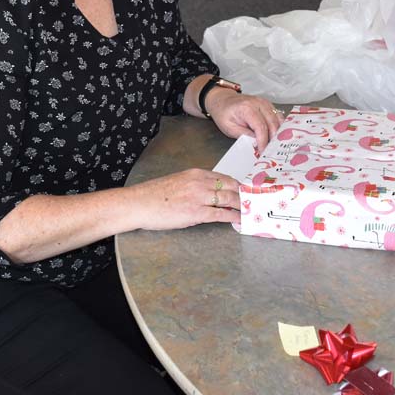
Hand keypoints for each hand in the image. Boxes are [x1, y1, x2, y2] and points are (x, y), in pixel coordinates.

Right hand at [126, 168, 240, 229]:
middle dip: (245, 196)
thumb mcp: (178, 182)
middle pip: (231, 187)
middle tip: (255, 202)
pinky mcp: (196, 213)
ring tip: (251, 212)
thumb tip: (210, 193)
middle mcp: (200, 182)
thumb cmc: (155, 195)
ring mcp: (199, 197)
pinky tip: (240, 221)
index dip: (239, 186)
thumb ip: (195, 185)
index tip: (247, 191)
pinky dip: (233, 217)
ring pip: (229, 200)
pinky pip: (221, 214)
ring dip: (242, 206)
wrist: (139, 203)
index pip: (225, 178)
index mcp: (196, 173)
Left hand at [205, 89, 282, 151]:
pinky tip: (276, 136)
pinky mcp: (268, 105)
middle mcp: (258, 103)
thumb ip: (244, 135)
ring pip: (278, 120)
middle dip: (273, 139)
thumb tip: (257, 143)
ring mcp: (265, 103)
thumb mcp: (229, 128)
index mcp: (247, 108)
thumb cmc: (224, 112)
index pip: (261, 127)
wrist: (222, 100)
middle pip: (273, 124)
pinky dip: (279, 127)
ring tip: (274, 146)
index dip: (263, 141)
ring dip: (278, 134)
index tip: (263, 151)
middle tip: (270, 151)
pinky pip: (278, 117)